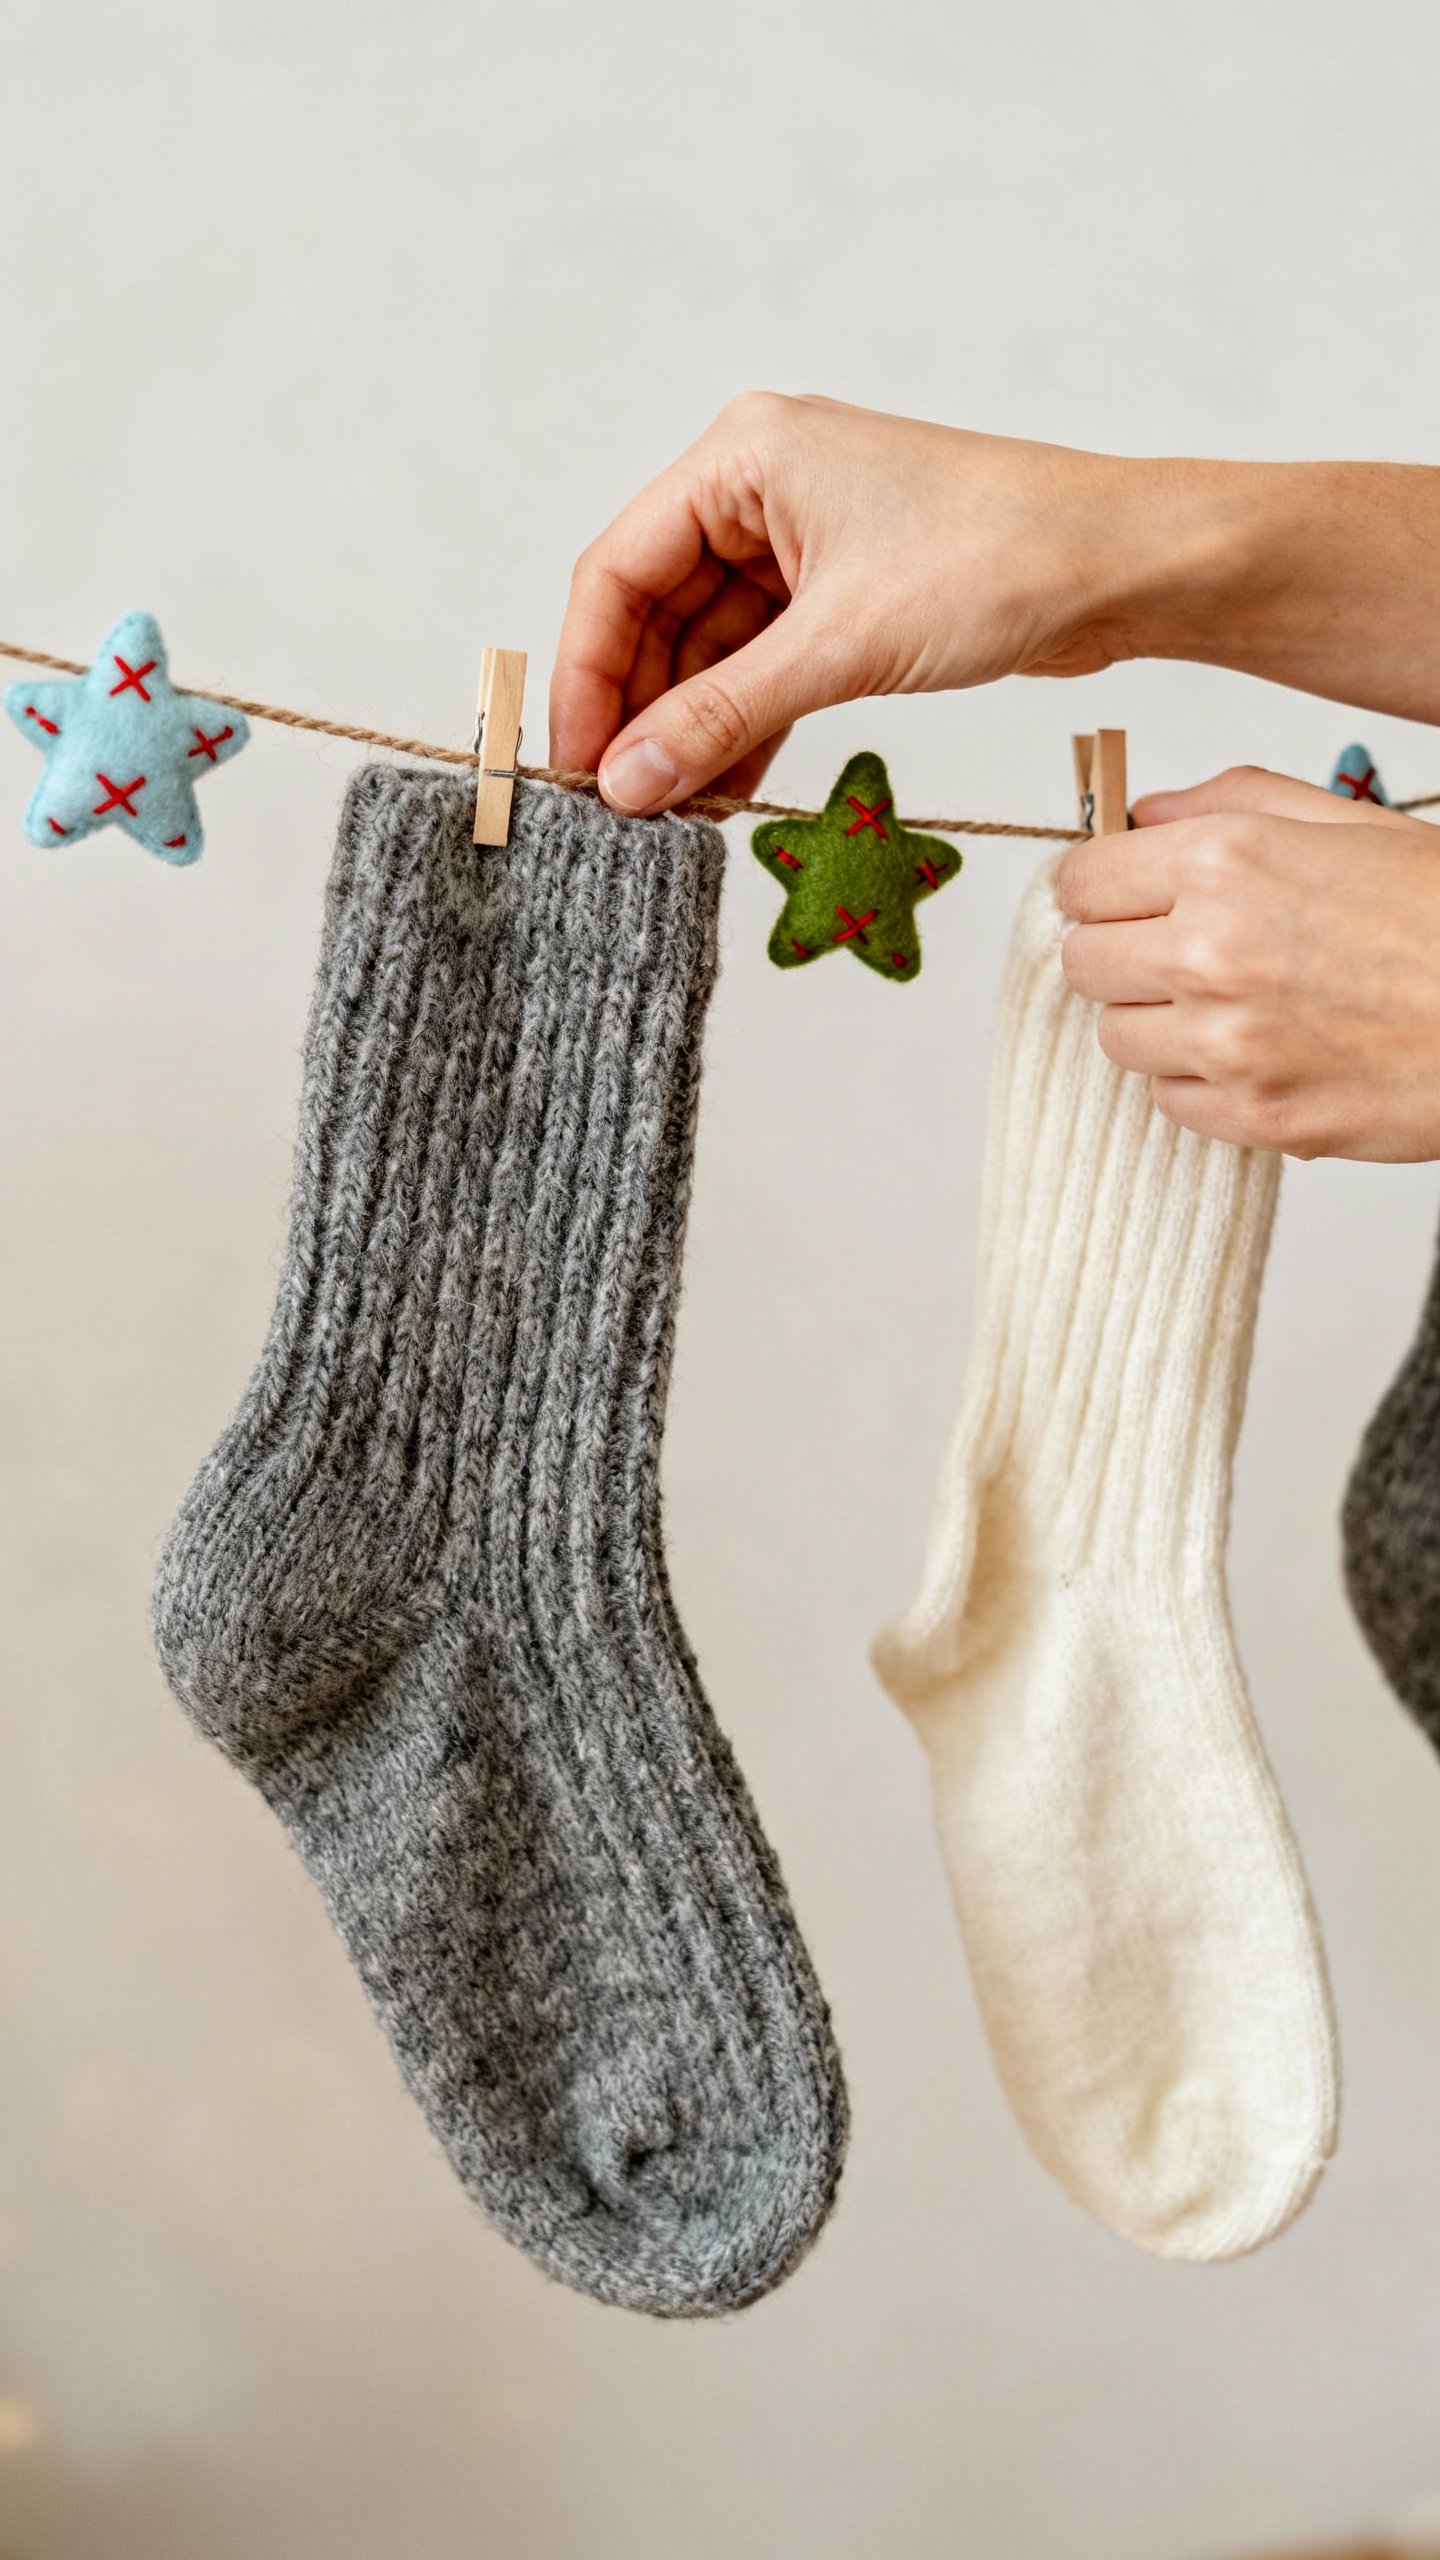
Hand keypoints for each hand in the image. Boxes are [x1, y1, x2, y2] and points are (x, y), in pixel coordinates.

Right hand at [549, 394, 1184, 813]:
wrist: (1123, 567)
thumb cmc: (997, 560)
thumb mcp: (840, 648)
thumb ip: (722, 717)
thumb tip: (628, 783)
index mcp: (743, 458)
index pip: (617, 571)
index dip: (587, 674)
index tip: (576, 763)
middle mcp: (760, 489)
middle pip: (655, 612)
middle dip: (638, 710)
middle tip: (619, 803)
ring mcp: (803, 542)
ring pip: (708, 648)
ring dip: (689, 727)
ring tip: (668, 811)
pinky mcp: (843, 593)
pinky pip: (763, 665)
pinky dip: (742, 723)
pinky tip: (723, 786)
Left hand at [1056, 766, 1439, 1161]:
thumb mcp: (1351, 821)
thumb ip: (1234, 803)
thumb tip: (1145, 814)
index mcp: (1226, 861)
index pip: (1081, 880)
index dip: (1100, 888)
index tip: (1120, 896)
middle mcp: (1210, 950)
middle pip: (1084, 963)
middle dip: (1120, 953)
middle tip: (1177, 951)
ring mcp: (1227, 1041)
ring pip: (1118, 1038)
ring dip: (1157, 1021)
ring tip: (1231, 1004)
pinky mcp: (1255, 1114)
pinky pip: (1169, 1101)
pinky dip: (1199, 1082)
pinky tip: (1259, 1052)